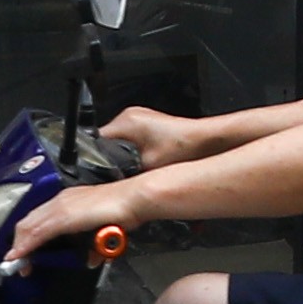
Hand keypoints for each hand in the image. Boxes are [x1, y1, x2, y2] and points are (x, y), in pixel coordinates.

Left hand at [6, 179, 138, 265]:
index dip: (27, 236)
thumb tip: (91, 259)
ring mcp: (61, 207)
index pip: (38, 218)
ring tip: (17, 263)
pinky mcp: (64, 216)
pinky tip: (21, 256)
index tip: (23, 252)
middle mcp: (60, 200)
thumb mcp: (103, 231)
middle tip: (17, 263)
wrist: (133, 199)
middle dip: (19, 243)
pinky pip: (38, 232)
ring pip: (30, 227)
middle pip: (28, 222)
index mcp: (68, 200)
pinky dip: (27, 245)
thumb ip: (94, 245)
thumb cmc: (124, 211)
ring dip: (20, 247)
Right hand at [105, 105, 253, 170]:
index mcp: (126, 122)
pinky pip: (133, 142)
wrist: (208, 143)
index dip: (94, 161)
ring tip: (132, 170)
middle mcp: (131, 117)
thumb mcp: (147, 167)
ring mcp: (142, 121)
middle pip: (107, 143)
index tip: (96, 175)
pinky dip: (135, 153)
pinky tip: (144, 164)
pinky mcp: (151, 127)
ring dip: (123, 158)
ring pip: (120, 144)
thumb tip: (112, 186)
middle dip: (109, 160)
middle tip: (116, 176)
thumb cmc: (185, 148)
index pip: (96, 142)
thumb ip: (125, 174)